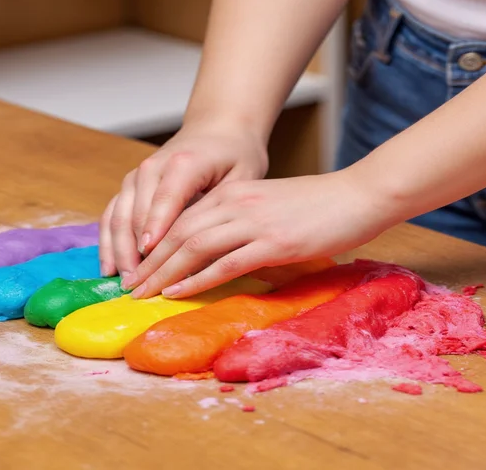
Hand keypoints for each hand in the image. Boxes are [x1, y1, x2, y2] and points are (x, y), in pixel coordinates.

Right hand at [98, 122, 268, 281]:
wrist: (217, 129)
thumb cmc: (235, 155)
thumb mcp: (243, 178)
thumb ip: (224, 209)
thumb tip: (211, 250)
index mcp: (184, 163)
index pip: (166, 199)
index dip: (157, 228)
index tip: (151, 255)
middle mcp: (153, 167)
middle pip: (137, 213)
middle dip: (136, 250)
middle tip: (141, 284)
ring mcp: (137, 176)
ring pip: (119, 216)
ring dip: (119, 250)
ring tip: (126, 282)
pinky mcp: (130, 186)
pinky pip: (112, 214)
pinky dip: (108, 241)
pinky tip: (109, 268)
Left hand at [126, 170, 398, 298]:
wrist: (358, 195)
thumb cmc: (319, 206)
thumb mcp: (270, 207)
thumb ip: (242, 223)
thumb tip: (219, 253)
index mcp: (233, 192)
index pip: (181, 219)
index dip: (154, 245)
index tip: (136, 267)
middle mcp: (236, 202)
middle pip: (179, 233)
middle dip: (150, 261)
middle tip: (128, 286)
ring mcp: (254, 221)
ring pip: (195, 247)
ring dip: (164, 273)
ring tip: (142, 293)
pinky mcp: (274, 242)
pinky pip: (226, 263)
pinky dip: (197, 279)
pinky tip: (178, 292)